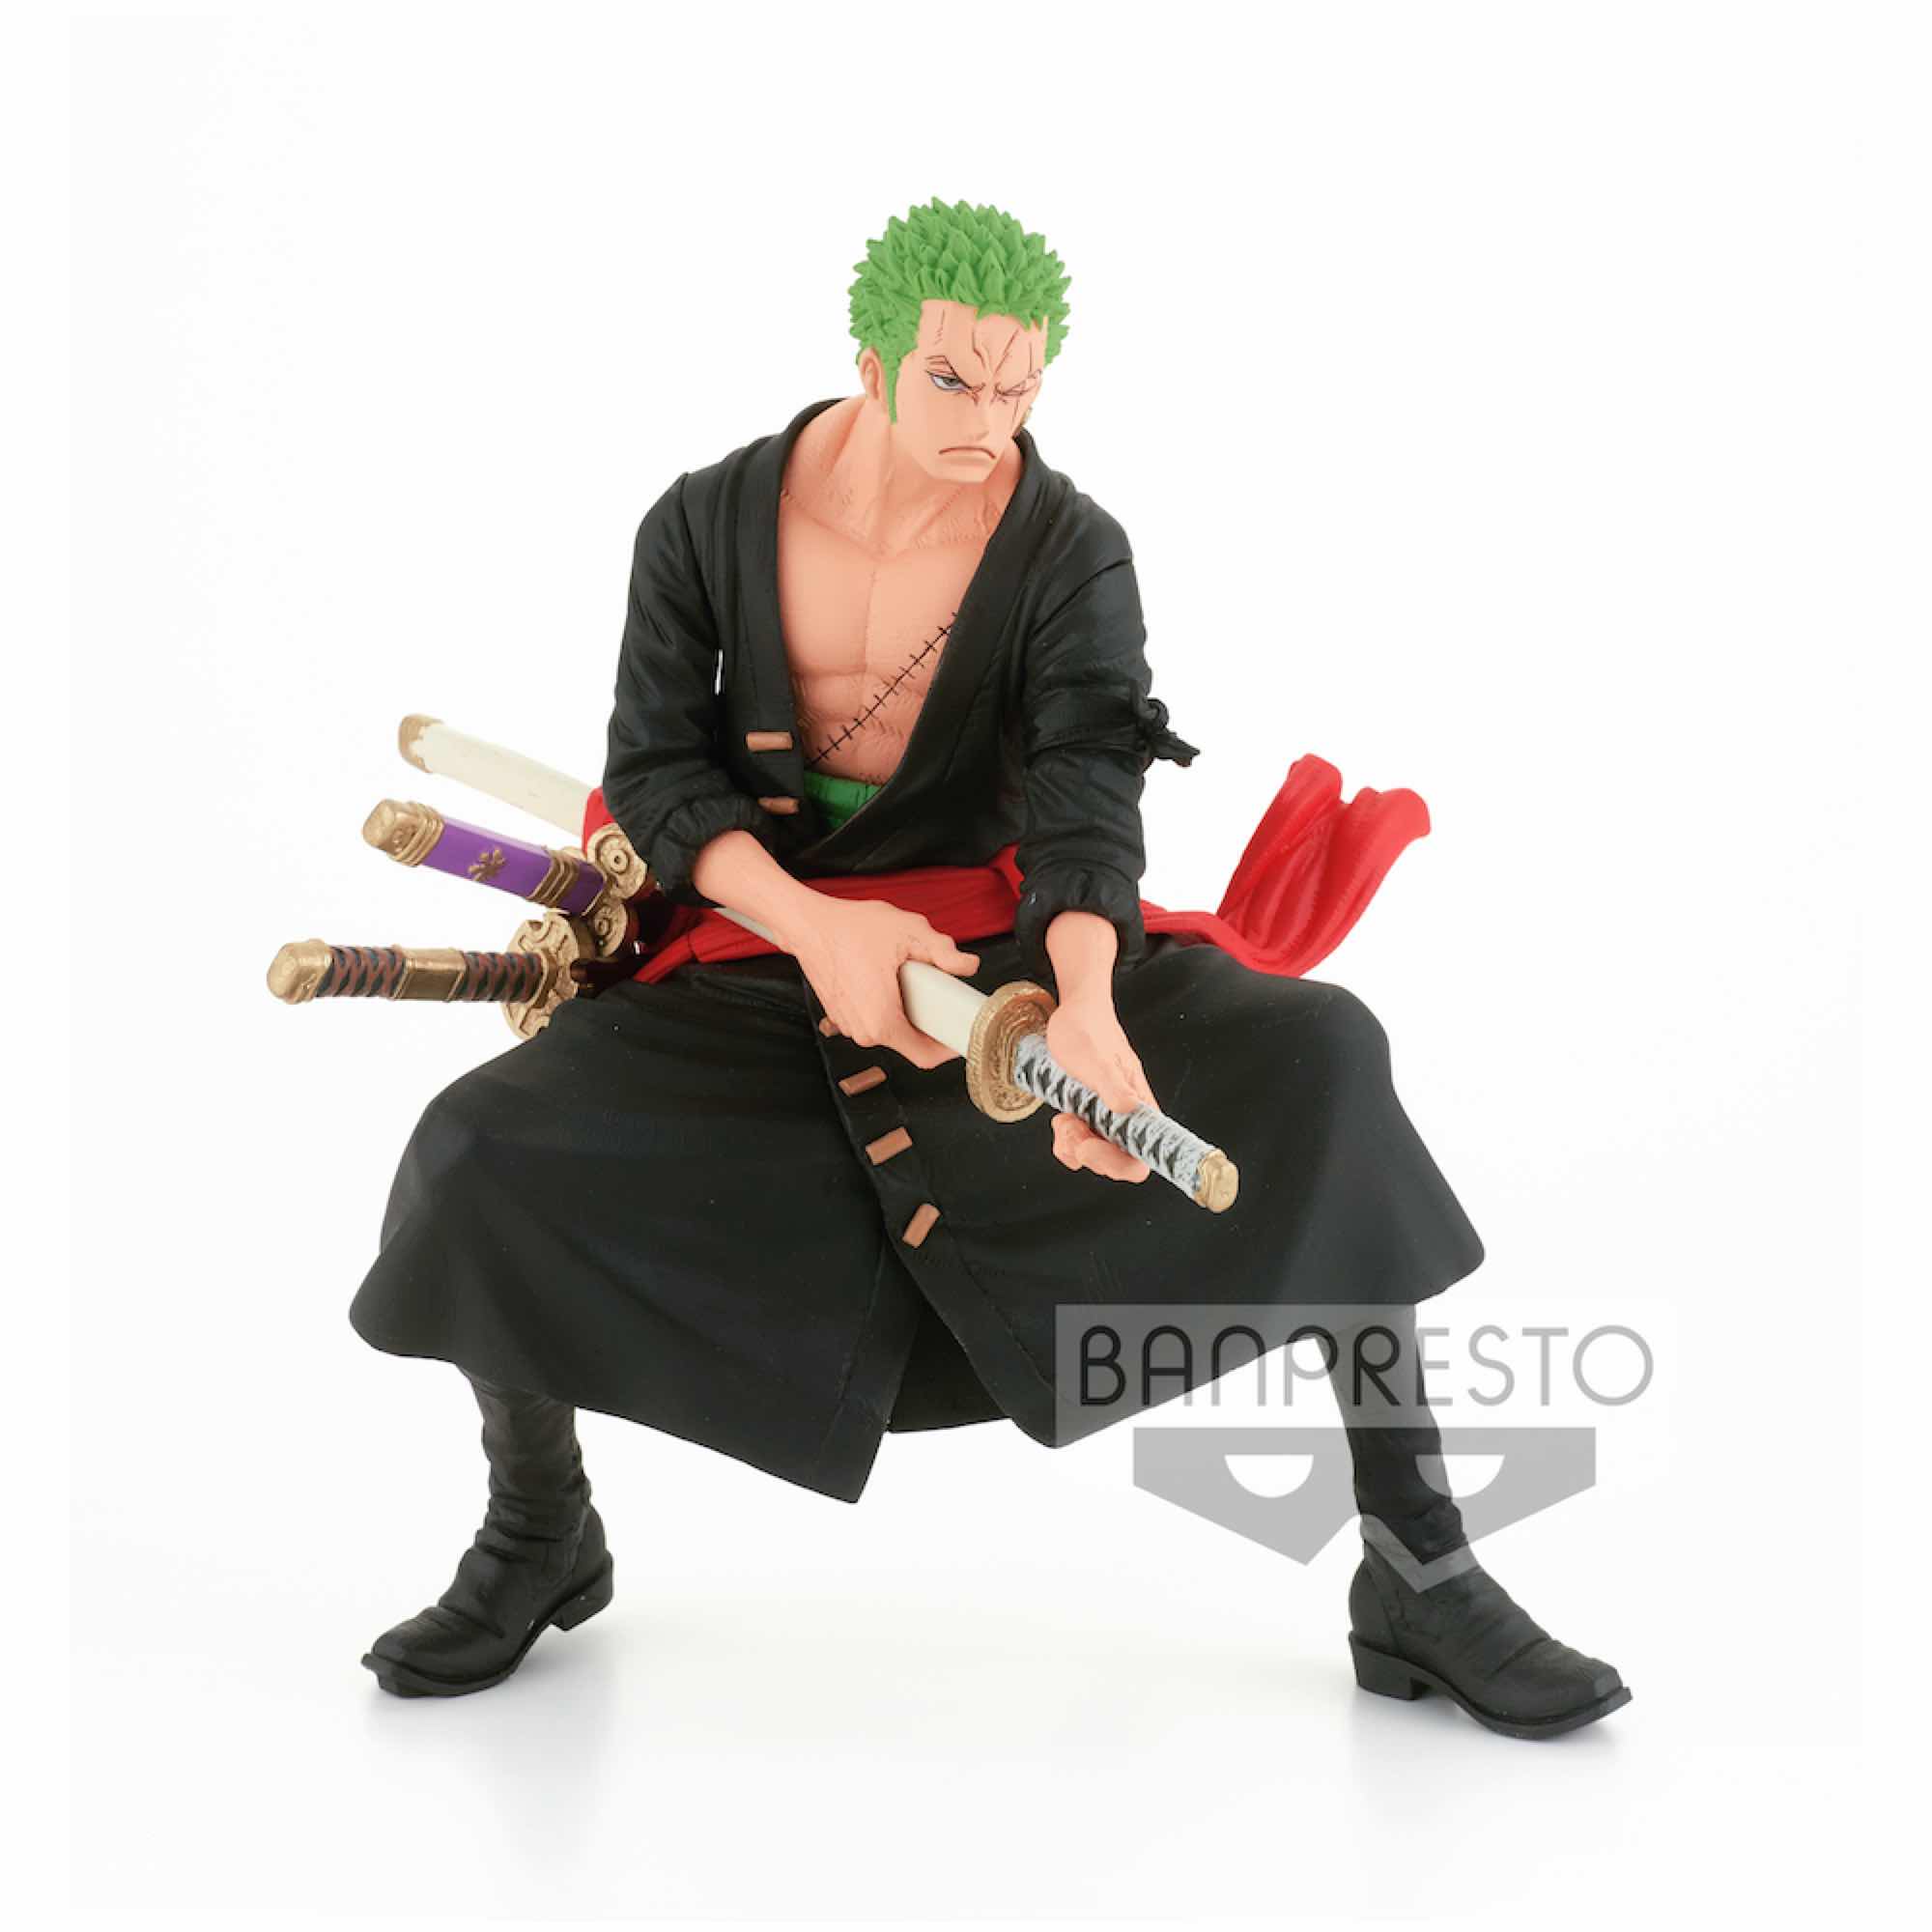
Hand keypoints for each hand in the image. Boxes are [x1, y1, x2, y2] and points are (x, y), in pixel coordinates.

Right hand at [783, 898, 978, 1069]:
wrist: (808, 925)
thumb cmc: (849, 928)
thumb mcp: (908, 931)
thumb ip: (943, 951)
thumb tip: (968, 965)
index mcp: (882, 1021)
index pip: (925, 1056)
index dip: (948, 1048)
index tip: (959, 1032)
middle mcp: (863, 1031)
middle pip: (910, 1042)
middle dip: (929, 1020)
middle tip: (938, 993)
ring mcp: (850, 1025)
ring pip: (892, 1030)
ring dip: (907, 1011)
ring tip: (910, 980)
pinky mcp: (842, 1016)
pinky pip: (875, 1019)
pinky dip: (888, 1005)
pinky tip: (889, 980)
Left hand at [1044, 997, 1154, 1183]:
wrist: (1073, 1015)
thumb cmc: (1089, 1030)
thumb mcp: (1096, 1058)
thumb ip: (1113, 1084)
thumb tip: (1129, 1108)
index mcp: (1139, 1108)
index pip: (1144, 1156)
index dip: (1121, 1165)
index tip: (1092, 1146)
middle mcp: (1127, 1119)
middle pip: (1116, 1163)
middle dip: (1088, 1152)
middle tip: (1072, 1123)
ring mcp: (1106, 1121)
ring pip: (1093, 1158)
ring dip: (1072, 1144)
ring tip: (1065, 1117)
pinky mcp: (1088, 1119)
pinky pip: (1077, 1148)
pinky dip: (1064, 1139)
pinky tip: (1061, 1116)